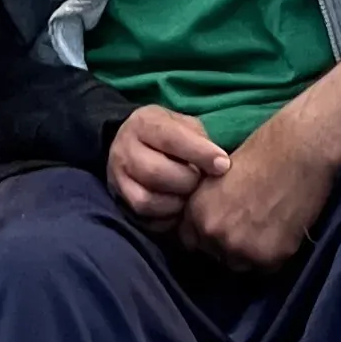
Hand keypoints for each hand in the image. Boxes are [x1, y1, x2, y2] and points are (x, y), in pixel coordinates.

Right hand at [108, 105, 227, 229]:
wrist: (133, 143)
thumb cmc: (170, 134)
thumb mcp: (184, 125)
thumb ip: (200, 140)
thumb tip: (220, 166)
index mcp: (144, 122)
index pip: (170, 138)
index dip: (200, 153)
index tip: (223, 165)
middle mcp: (124, 148)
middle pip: (156, 172)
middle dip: (187, 181)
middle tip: (202, 182)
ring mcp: (117, 177)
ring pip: (147, 200)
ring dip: (176, 204)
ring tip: (190, 197)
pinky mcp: (120, 200)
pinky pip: (143, 218)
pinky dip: (166, 219)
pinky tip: (179, 209)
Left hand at [179, 113, 337, 274]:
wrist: (300, 150)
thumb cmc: (262, 149)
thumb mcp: (218, 174)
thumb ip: (208, 203)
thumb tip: (208, 220)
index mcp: (197, 212)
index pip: (189, 241)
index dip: (205, 234)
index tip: (220, 227)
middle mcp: (214, 234)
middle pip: (215, 255)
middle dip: (227, 244)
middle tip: (247, 226)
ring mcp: (242, 248)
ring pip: (240, 264)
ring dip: (249, 252)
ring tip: (265, 228)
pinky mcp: (271, 256)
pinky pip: (267, 267)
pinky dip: (273, 253)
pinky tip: (282, 230)